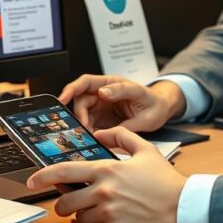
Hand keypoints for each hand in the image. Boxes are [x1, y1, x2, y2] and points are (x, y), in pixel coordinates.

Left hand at [26, 126, 185, 222]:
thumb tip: (101, 133)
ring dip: (78, 214)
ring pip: (76, 217)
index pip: (65, 172)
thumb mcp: (146, 149)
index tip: (31, 181)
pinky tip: (98, 220)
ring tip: (91, 209)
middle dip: (61, 203)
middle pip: (65, 201)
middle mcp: (103, 191)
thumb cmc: (165, 180)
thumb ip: (121, 136)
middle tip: (67, 201)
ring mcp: (108, 212)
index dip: (43, 177)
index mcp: (107, 169)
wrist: (181, 207)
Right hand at [58, 74, 185, 131]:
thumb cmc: (153, 102)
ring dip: (83, 126)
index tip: (62, 99)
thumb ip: (122, 93)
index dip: (71, 89)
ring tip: (89, 137)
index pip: (86, 82)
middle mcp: (102, 95)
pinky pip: (90, 127)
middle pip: (80, 101)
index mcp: (111, 84)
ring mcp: (101, 109)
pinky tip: (92, 140)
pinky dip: (88, 134)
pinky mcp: (102, 122)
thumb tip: (102, 93)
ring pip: (82, 116)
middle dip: (79, 115)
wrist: (160, 113)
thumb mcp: (141, 95)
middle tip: (83, 128)